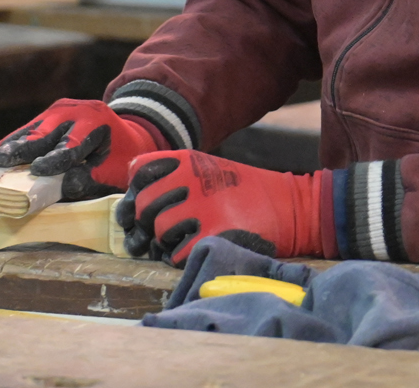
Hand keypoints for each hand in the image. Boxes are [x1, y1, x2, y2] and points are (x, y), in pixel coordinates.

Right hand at [0, 99, 163, 199]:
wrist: (128, 133)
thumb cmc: (120, 157)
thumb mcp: (113, 170)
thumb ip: (90, 178)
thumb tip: (62, 185)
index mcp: (97, 123)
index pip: (73, 145)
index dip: (55, 159)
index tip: (37, 170)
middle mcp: (78, 111)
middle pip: (46, 133)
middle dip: (23, 149)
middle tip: (0, 161)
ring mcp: (63, 109)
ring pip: (34, 129)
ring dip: (13, 145)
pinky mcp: (52, 113)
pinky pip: (32, 128)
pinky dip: (16, 139)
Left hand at [116, 151, 325, 265]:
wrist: (291, 207)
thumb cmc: (245, 194)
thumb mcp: (207, 172)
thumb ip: (169, 182)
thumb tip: (127, 209)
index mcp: (188, 160)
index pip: (138, 172)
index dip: (135, 194)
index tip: (143, 207)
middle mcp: (192, 179)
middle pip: (143, 206)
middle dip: (146, 225)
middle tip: (161, 233)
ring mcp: (203, 207)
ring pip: (158, 232)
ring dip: (165, 242)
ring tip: (184, 239)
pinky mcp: (214, 234)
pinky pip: (176, 254)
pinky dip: (181, 257)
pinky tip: (197, 249)